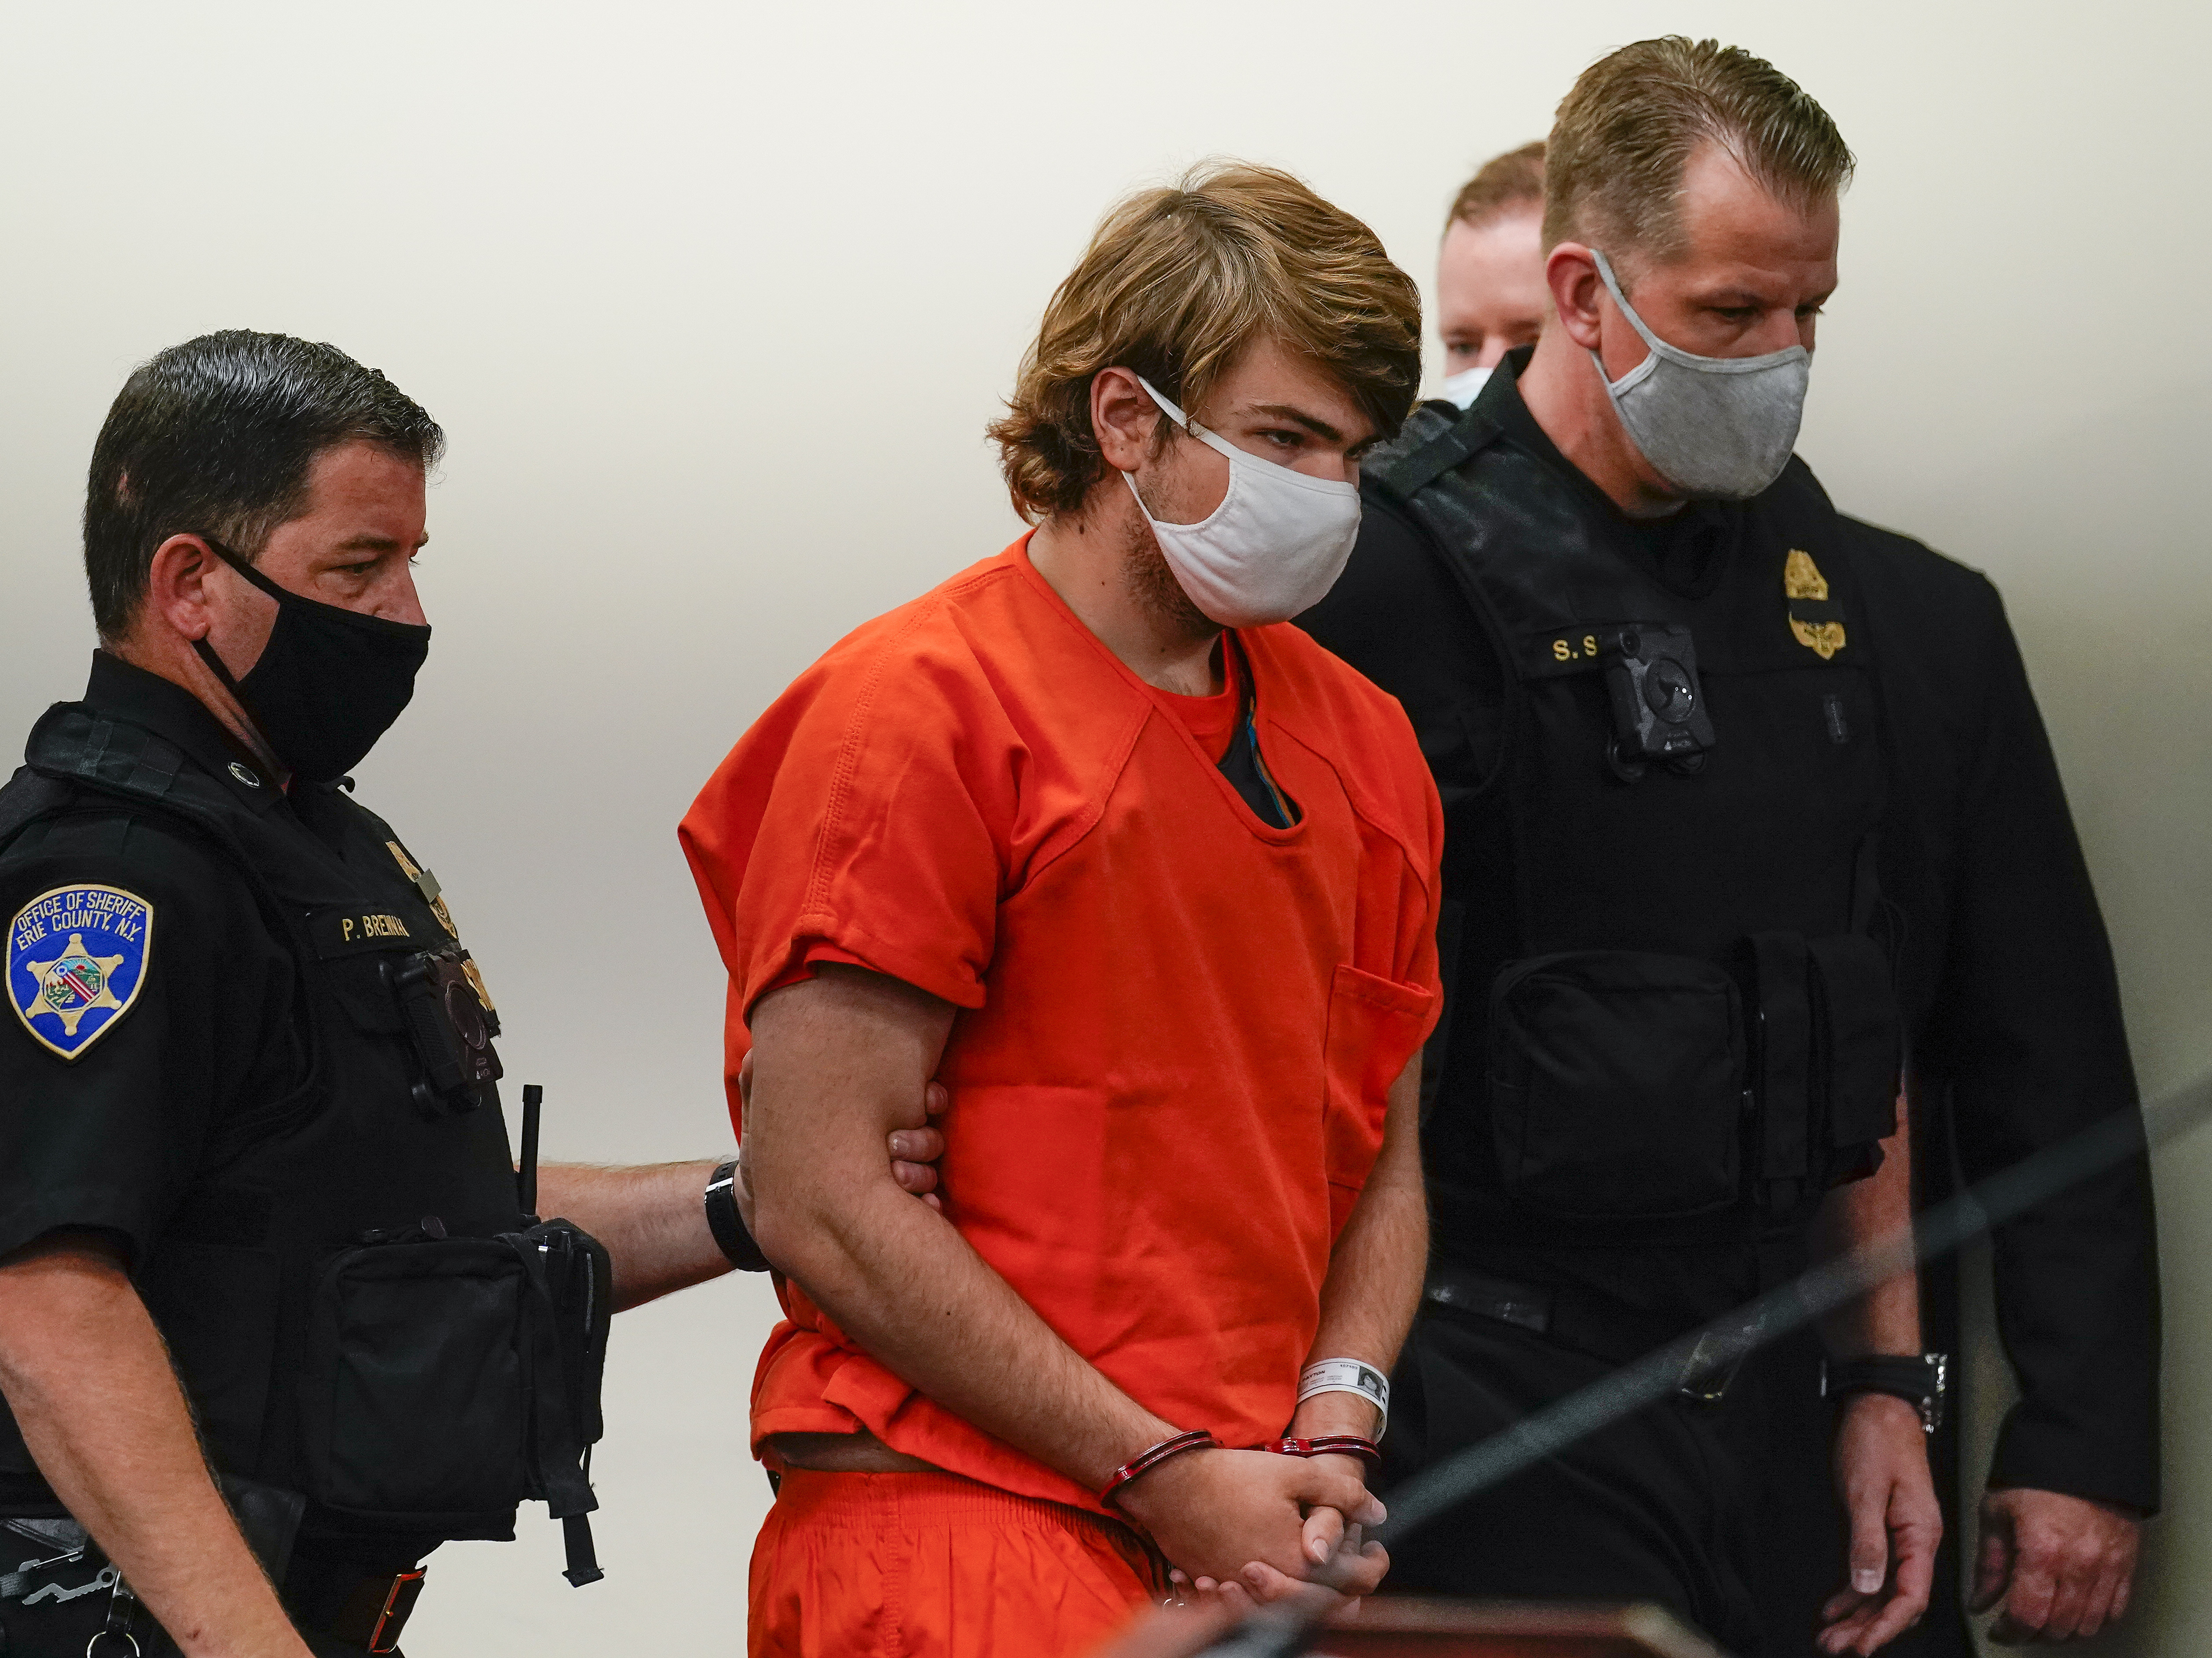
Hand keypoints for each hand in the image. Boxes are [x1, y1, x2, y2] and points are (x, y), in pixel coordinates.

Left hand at [737, 1051, 947, 1230]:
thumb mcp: (763, 1123)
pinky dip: (928, 1208)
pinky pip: (923, 1212)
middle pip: (931, 1138)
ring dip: (920, 1174)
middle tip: (892, 1144)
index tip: (925, 1099)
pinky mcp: (893, 1217)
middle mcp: (891, 1150)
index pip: (921, 1099)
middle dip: (921, 1140)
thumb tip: (755, 1052)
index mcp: (871, 1120)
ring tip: (896, 1177)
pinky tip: (926, 1206)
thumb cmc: (768, 1162)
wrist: (765, 1215)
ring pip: (930, 1173)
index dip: (930, 1097)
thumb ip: (760, 1086)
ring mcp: (895, 1185)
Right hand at [1116, 1446, 1382, 1599]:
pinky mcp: (1219, 1588)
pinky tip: (1276, 1565)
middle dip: (1346, 1582)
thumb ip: (1343, 1493)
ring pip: (1289, 1606)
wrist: (1170, 1484)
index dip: (1373, 1566)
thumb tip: (1378, 1513)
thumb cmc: (1233, 1477)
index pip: (1353, 1582)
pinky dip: (1271, 1588)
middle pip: (1325, 1605)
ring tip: (1319, 1559)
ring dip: (1310, 1588)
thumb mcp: (1296, 1473)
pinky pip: (1254, 1601)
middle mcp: (1273, 1589)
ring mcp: (1243, 1593)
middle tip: (1355, 1558)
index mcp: (1298, 1565)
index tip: (1376, 1550)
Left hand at [1819, 1394, 1942, 1653]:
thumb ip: (1867, 1541)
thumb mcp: (1866, 1491)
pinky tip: (1832, 1608)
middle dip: (1868, 1628)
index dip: (1886, 1626)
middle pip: (1897, 1600)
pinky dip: (1852, 1591)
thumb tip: (1867, 1589)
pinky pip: (1870, 1570)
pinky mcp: (1880, 1528)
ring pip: (1882, 1589)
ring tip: (1828, 1638)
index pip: (1911, 1597)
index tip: (1861, 1648)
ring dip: (1857, 1615)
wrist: (1876, 1406)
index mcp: (1921, 1536)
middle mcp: (1916, 1542)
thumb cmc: (1875, 1442)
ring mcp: (1899, 1537)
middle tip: (1834, 1648)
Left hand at [1969, 1487, 2141, 1642]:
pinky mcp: (2127, 1565)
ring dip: (2062, 1633)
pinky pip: (2115, 1611)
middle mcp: (2079, 1564)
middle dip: (2032, 1635)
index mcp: (2042, 1551)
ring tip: (2043, 1623)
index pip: (2027, 1615)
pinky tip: (2075, 1615)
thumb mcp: (1996, 1511)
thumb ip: (1988, 1563)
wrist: (2082, 1451)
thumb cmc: (2035, 1475)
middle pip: (2058, 1626)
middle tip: (2017, 1628)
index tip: (1998, 1631)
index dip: (2009, 1632)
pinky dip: (2094, 1622)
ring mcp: (2108, 1567)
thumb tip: (1979, 1601)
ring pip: (2088, 1625)